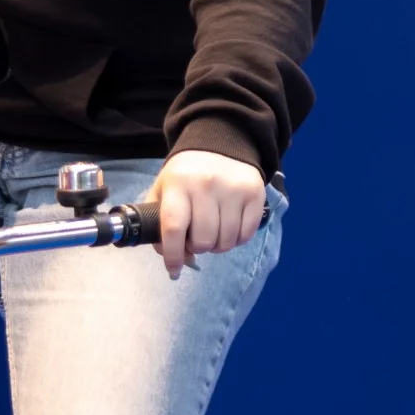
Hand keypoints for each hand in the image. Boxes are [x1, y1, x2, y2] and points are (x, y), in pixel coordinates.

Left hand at [146, 150, 266, 277]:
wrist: (220, 143)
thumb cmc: (186, 174)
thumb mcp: (164, 189)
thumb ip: (159, 223)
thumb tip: (172, 258)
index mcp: (178, 184)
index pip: (174, 228)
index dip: (173, 255)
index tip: (173, 271)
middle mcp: (206, 185)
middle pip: (202, 240)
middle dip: (198, 248)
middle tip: (196, 239)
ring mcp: (232, 189)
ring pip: (225, 241)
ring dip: (217, 246)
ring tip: (213, 231)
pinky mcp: (254, 194)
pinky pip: (246, 235)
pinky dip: (236, 240)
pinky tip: (229, 227)